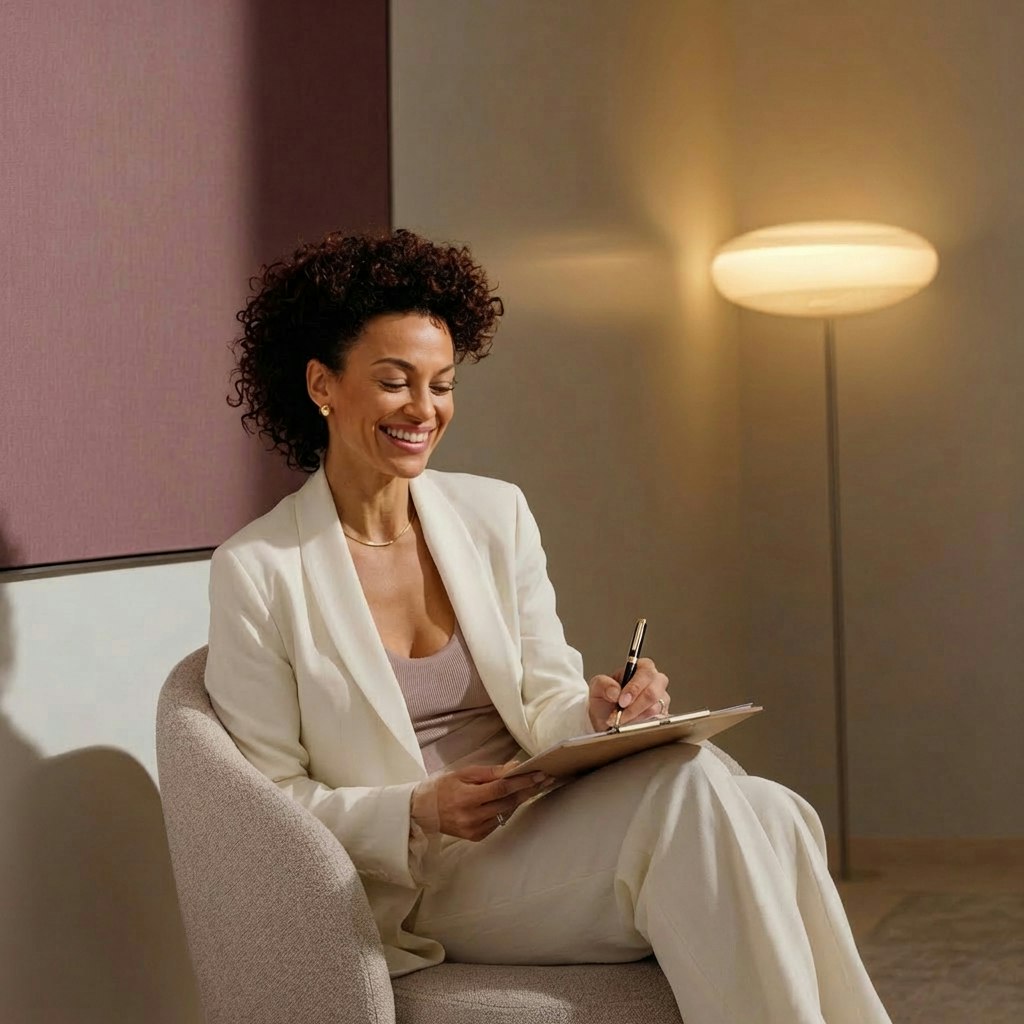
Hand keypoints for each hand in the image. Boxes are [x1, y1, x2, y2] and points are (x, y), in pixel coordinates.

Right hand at [430, 763, 551, 840]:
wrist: (422, 810)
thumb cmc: (443, 786)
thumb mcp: (463, 773)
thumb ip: (490, 772)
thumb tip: (514, 767)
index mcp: (467, 798)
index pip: (501, 789)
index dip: (522, 782)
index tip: (539, 775)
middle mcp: (472, 817)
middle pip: (508, 802)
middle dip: (528, 790)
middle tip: (545, 779)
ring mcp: (474, 830)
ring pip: (505, 813)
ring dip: (520, 800)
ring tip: (534, 787)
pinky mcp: (476, 837)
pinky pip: (498, 822)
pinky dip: (506, 810)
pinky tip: (513, 800)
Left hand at [588, 657, 669, 730]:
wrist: (605, 719)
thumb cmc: (605, 699)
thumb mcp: (597, 687)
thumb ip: (603, 684)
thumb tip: (615, 691)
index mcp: (641, 668)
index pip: (645, 673)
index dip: (635, 687)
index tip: (622, 701)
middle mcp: (655, 681)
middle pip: (653, 692)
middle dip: (634, 706)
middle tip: (620, 714)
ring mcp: (661, 699)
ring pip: (654, 709)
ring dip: (635, 717)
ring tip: (620, 720)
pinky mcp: (662, 715)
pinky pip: (656, 721)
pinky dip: (640, 724)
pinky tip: (629, 724)